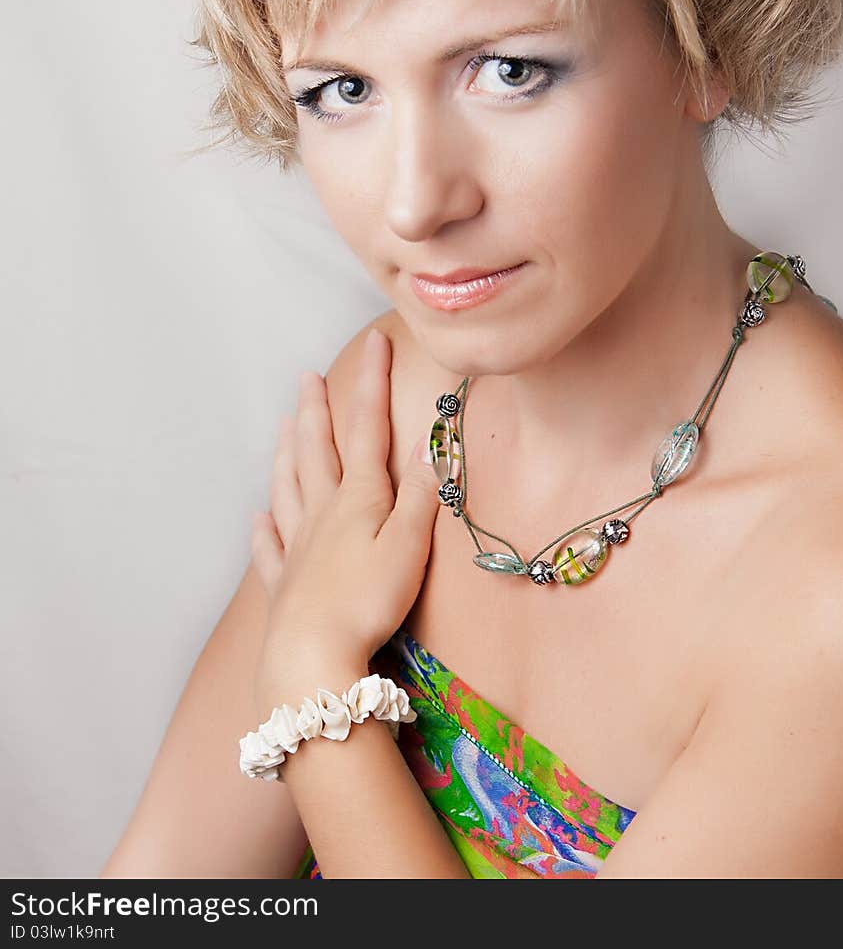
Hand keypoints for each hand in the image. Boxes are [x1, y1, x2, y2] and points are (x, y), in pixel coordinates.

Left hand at [249, 327, 439, 714]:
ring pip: (288, 488)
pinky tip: (257, 517)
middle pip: (317, 449)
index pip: (368, 427)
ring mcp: (298, 547)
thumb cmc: (368, 601)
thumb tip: (431, 443)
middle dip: (316, 410)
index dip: (373, 382)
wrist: (312, 654)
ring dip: (286, 453)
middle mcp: (322, 513)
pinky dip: (263, 529)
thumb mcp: (410, 545)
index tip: (375, 341)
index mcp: (358, 498)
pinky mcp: (284, 585)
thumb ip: (421, 495)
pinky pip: (269, 548)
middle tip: (307, 376)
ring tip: (282, 426)